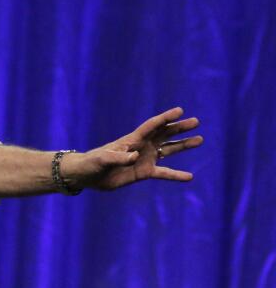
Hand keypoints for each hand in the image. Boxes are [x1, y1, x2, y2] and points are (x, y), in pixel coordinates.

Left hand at [65, 107, 203, 189]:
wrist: (87, 176)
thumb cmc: (92, 163)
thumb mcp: (103, 159)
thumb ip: (119, 158)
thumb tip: (136, 157)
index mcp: (132, 139)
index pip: (152, 126)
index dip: (165, 118)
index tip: (179, 110)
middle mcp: (142, 146)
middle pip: (164, 134)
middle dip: (179, 127)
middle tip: (196, 121)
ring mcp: (144, 158)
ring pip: (168, 149)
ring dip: (183, 145)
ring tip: (199, 139)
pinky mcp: (144, 172)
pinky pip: (164, 173)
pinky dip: (176, 175)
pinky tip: (190, 177)